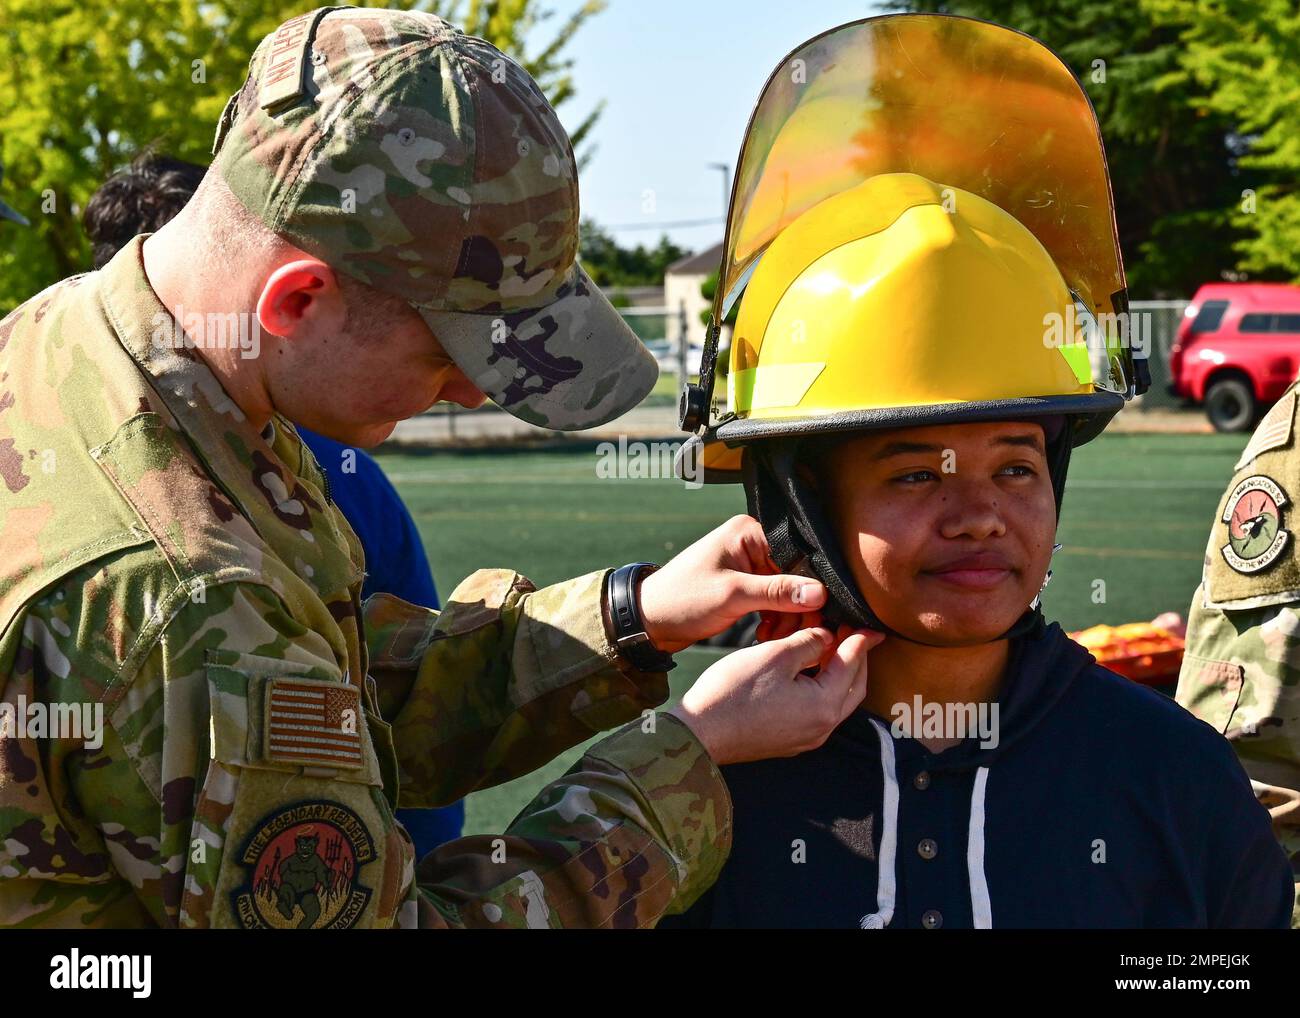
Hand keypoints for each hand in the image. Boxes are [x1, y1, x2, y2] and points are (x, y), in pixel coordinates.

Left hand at [638, 515, 826, 651]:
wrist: (650, 620)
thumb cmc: (682, 599)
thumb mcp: (732, 596)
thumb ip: (776, 592)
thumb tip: (820, 593)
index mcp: (749, 532)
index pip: (798, 558)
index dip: (809, 589)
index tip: (815, 617)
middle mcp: (752, 543)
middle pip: (796, 577)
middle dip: (796, 609)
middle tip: (791, 636)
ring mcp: (749, 565)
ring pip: (788, 593)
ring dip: (786, 619)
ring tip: (772, 638)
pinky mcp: (745, 585)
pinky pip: (774, 601)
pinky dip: (775, 620)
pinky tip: (765, 635)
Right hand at [667, 626, 883, 765]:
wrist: (700, 733)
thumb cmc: (734, 694)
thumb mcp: (775, 655)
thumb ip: (808, 643)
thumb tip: (827, 638)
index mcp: (824, 706)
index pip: (853, 665)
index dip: (862, 640)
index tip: (872, 626)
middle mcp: (822, 728)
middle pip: (854, 687)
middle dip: (857, 658)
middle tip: (853, 633)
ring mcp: (805, 738)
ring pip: (836, 700)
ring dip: (838, 673)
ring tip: (830, 646)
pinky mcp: (789, 740)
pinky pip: (818, 711)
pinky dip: (822, 688)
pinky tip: (807, 670)